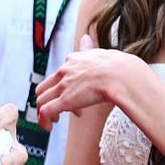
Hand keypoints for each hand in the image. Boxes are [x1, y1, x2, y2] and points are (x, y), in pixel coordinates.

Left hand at [33, 35, 149, 120]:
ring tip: (55, 120)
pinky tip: (49, 127)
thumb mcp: (99, 53)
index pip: (59, 75)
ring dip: (45, 112)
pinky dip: (44, 120)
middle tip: (59, 109)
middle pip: (43, 87)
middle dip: (49, 99)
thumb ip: (89, 48)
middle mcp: (65, 71)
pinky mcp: (65, 100)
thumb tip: (85, 38)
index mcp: (73, 60)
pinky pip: (45, 111)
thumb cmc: (117, 67)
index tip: (75, 96)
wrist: (122, 75)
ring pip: (41, 100)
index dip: (63, 87)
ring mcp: (64, 86)